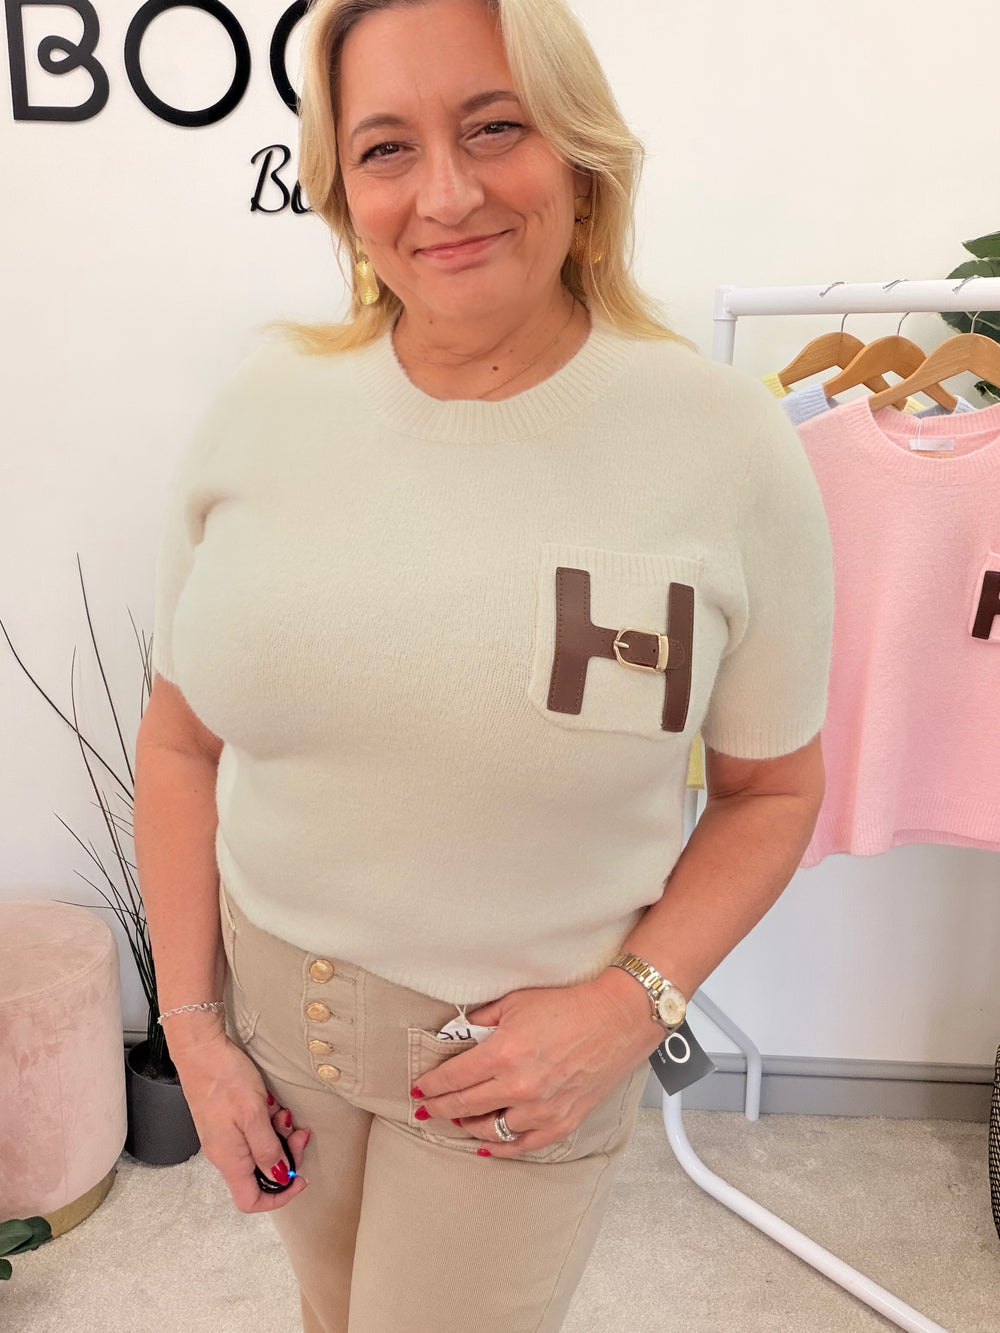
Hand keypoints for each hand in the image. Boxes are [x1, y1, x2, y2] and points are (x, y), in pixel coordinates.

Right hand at [170, 1035, 310, 1211]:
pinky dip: (268, 1122)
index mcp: (230, 1160)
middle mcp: (226, 1153)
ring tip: (284, 1112)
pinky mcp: (227, 1120)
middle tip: (298, 1134)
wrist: (200, 1050)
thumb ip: (268, 1150)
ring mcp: (226, 1136)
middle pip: (262, 1174)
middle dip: (286, 1156)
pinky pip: (253, 1132)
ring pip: (260, 1150)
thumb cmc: (223, 1079)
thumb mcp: (254, 1115)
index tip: (300, 1177)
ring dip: (279, 1134)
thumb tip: (280, 1177)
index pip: (252, 1201)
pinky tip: (271, 1105)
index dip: (279, 1195)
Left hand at [410, 971, 662, 1157]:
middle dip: (439, 1109)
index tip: (419, 1090)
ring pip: (490, 1131)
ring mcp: (541, 1108)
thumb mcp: (517, 1001)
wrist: (617, 1019)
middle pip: (464, 1107)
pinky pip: (523, 1144)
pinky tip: (489, 1146)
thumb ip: (483, 1019)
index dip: (431, 1086)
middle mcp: (519, 1086)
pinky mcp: (562, 1121)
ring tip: (457, 1121)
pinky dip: (502, 1148)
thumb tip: (458, 1032)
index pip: (453, 1078)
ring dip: (467, 1127)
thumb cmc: (569, 1005)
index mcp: (503, 1053)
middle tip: (426, 1109)